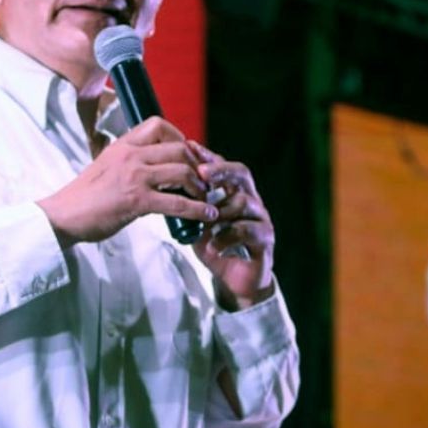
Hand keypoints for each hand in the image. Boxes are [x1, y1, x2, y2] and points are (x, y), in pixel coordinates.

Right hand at [38, 117, 216, 244]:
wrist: (63, 215)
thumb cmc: (84, 196)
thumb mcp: (107, 166)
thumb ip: (131, 163)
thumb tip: (157, 168)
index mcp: (123, 145)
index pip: (158, 125)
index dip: (180, 137)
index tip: (187, 155)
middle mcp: (131, 156)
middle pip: (179, 148)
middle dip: (198, 163)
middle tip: (203, 178)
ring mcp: (135, 177)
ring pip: (182, 172)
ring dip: (200, 185)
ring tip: (205, 196)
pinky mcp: (137, 201)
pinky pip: (177, 202)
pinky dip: (197, 209)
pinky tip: (206, 214)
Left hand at [190, 142, 274, 309]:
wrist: (235, 279)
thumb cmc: (216, 246)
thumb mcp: (197, 222)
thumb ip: (187, 204)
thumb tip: (162, 184)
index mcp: (234, 192)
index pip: (224, 166)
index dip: (208, 157)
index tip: (190, 148)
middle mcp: (251, 200)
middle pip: (242, 174)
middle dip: (221, 171)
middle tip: (202, 173)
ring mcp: (260, 218)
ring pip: (244, 202)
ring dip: (220, 211)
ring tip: (203, 223)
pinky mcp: (265, 239)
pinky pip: (248, 230)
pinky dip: (227, 237)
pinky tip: (212, 246)